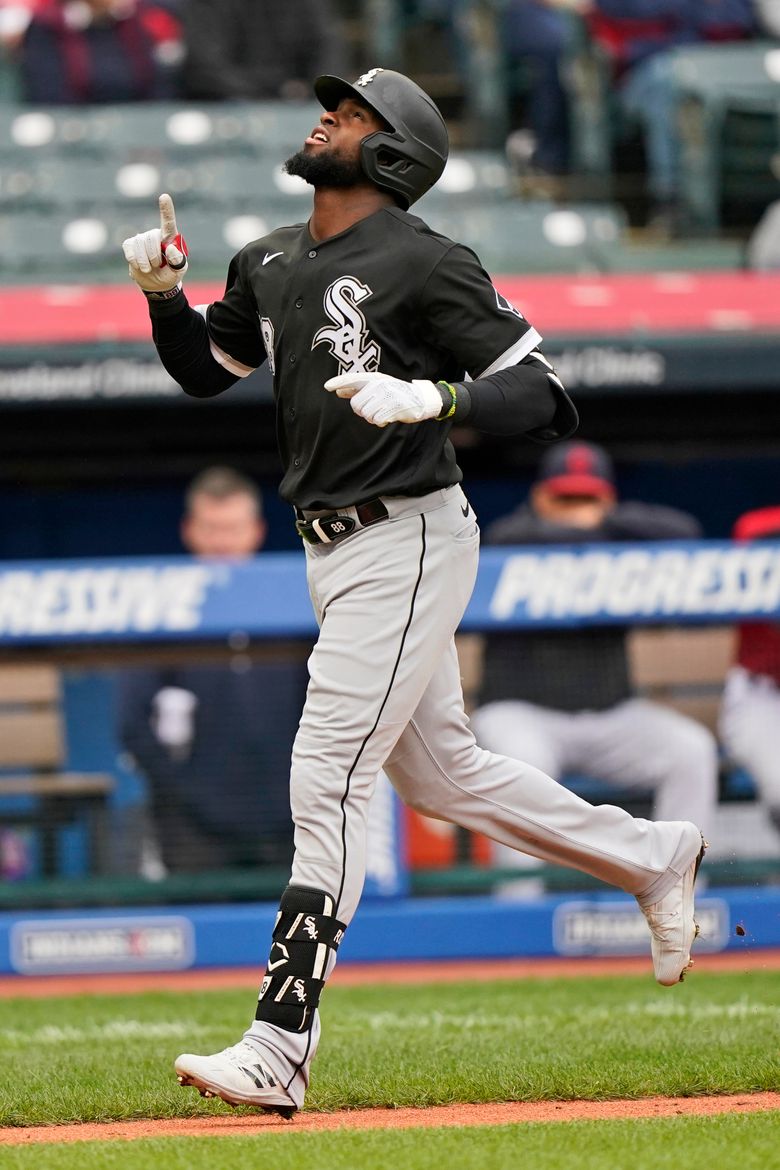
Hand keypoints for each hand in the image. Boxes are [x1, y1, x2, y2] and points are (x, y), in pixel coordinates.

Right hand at [122, 193, 187, 293]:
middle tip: (158, 266)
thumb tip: (170, 248)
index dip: (166, 209)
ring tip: (150, 268)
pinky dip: (134, 260)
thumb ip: (178, 261)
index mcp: (170, 238)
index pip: (168, 222)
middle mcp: (155, 234)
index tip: (164, 197)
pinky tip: (138, 265)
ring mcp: (142, 238)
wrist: (156, 284)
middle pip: (151, 239)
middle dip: (154, 257)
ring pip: (139, 245)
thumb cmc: (170, 274)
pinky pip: (129, 248)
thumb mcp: (178, 271)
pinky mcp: (130, 244)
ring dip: (145, 262)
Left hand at [324, 372, 443, 426]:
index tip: (327, 386)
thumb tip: (338, 391)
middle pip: (356, 404)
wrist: (420, 399)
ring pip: (366, 414)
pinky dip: (380, 421)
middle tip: (374, 409)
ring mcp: (387, 395)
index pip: (353, 378)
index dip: (339, 382)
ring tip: (382, 412)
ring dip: (372, 418)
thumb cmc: (395, 394)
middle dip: (362, 411)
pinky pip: (377, 420)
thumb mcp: (378, 387)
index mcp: (375, 378)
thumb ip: (358, 389)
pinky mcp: (394, 406)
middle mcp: (380, 384)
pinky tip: (388, 417)